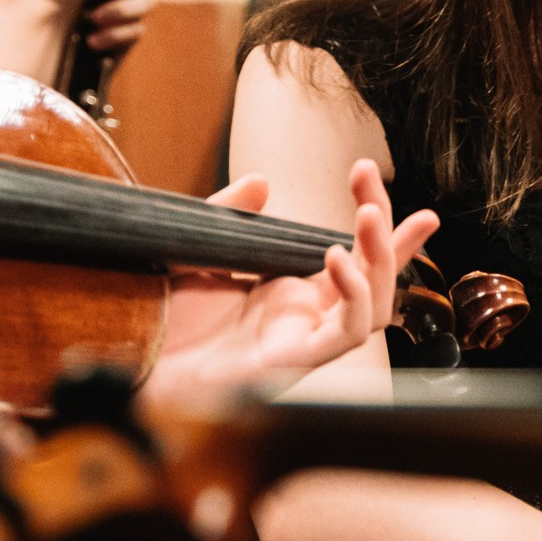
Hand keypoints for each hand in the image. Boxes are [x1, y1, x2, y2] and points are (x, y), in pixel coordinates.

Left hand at [145, 162, 440, 402]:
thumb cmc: (159, 322)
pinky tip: (336, 259)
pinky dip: (351, 296)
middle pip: (373, 279)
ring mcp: (302, 343)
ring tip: (365, 216)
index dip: (390, 236)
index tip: (413, 205)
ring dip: (378, 260)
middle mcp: (304, 319)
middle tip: (370, 177)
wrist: (128, 362)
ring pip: (373, 309)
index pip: (356, 261)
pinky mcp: (290, 364)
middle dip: (385, 229)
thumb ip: (230, 214)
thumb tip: (263, 182)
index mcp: (289, 294)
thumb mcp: (199, 250)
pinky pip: (342, 335)